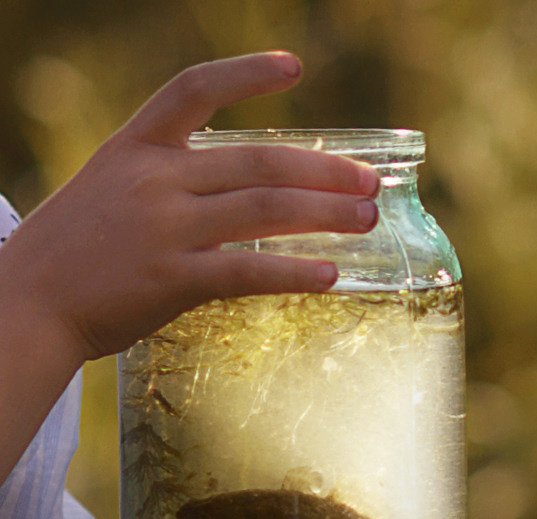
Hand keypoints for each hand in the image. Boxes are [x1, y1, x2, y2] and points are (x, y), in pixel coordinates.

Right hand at [0, 52, 379, 362]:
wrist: (24, 303)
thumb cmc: (72, 250)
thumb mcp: (109, 190)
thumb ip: (167, 180)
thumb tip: (240, 191)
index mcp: (136, 147)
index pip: (194, 89)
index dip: (246, 74)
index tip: (294, 66)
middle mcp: (155, 178)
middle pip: (258, 162)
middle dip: (323, 171)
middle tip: (370, 183)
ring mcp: (165, 228)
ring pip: (264, 210)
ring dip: (325, 214)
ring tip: (368, 220)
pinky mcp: (172, 278)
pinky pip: (248, 269)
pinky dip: (294, 272)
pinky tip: (330, 275)